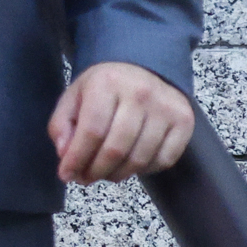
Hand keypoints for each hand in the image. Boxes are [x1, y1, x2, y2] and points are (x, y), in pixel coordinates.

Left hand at [50, 60, 195, 182]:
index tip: (66, 174)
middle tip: (85, 179)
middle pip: (116, 149)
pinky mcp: (184, 121)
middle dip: (96, 171)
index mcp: (107, 82)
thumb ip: (62, 125)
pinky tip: (130, 164)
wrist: (144, 67)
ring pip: (139, 158)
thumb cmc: (105, 87)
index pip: (92, 131)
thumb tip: (65, 155)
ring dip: (118, 174)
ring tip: (105, 173)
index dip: (77, 158)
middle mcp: (140, 93)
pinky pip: (164, 160)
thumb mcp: (75, 96)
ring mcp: (165, 108)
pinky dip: (144, 171)